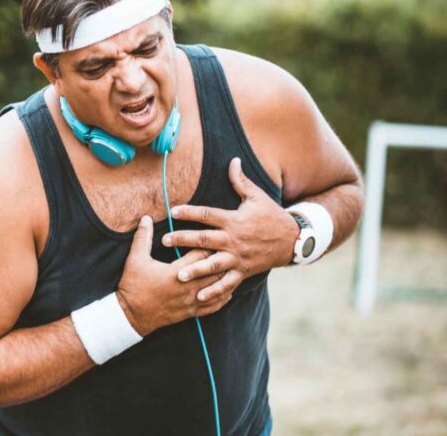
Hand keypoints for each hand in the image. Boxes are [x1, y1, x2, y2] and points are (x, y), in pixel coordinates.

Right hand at [116, 216, 235, 336]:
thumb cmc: (133, 285)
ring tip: (231, 267)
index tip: (211, 237)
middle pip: (214, 271)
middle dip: (221, 259)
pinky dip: (222, 297)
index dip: (207, 244)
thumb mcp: (135, 259)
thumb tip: (146, 218)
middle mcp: (188, 287)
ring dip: (224, 278)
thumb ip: (142, 237)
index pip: (201, 255)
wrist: (131, 315)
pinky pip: (213, 306)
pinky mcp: (191, 312)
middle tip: (227, 250)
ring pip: (217, 289)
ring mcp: (191, 301)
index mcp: (176, 272)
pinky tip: (227, 291)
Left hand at [160, 157, 298, 301]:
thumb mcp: (257, 197)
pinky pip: (227, 283)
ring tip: (178, 274)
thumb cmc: (272, 216)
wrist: (294, 240)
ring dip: (196, 270)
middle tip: (164, 241)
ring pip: (214, 265)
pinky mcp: (244, 271)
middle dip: (183, 239)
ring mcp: (238, 257)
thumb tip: (232, 160)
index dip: (189, 212)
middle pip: (205, 239)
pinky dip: (214, 291)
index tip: (172, 211)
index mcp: (234, 220)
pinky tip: (199, 298)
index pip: (207, 214)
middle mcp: (234, 240)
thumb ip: (240, 181)